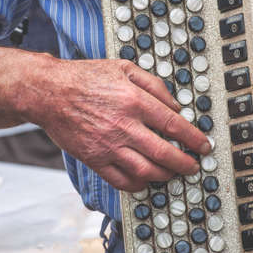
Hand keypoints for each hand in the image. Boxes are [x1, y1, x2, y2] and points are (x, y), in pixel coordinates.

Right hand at [18, 56, 210, 191]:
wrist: (49, 92)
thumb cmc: (85, 77)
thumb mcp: (123, 68)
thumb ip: (154, 85)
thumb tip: (175, 106)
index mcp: (134, 101)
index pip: (173, 125)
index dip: (194, 138)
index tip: (204, 146)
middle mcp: (124, 126)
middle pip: (164, 153)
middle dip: (185, 163)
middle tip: (194, 166)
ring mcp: (108, 145)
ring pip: (145, 170)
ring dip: (165, 175)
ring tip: (173, 174)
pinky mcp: (94, 158)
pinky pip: (120, 180)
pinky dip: (138, 185)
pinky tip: (146, 181)